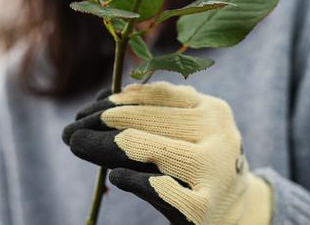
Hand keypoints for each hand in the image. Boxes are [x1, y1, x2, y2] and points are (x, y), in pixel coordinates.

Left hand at [62, 82, 273, 224]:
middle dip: (100, 123)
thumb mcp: (190, 132)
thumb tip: (103, 98)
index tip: (85, 110)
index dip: (113, 101)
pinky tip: (114, 177)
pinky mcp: (202, 209)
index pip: (154, 97)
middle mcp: (217, 136)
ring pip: (146, 149)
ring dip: (103, 146)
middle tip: (69, 130)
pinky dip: (131, 179)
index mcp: (213, 109)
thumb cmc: (202, 165)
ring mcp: (212, 172)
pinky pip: (156, 188)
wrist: (239, 215)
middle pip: (145, 121)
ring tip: (77, 145)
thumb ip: (156, 114)